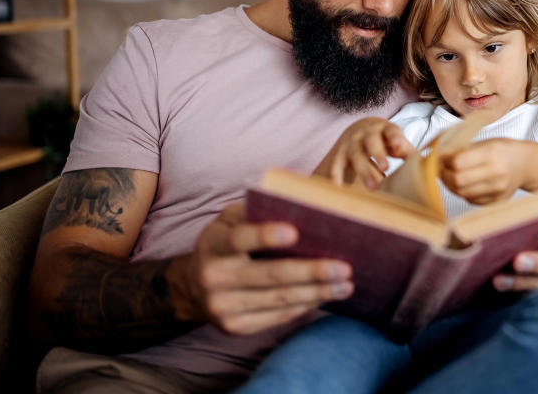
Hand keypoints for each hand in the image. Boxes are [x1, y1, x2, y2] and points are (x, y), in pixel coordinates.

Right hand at [168, 203, 353, 334]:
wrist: (192, 287)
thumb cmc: (224, 244)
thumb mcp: (229, 221)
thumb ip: (256, 213)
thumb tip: (301, 209)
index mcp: (214, 245)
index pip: (240, 239)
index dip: (265, 236)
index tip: (295, 232)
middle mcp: (215, 278)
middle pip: (270, 275)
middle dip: (311, 271)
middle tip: (344, 267)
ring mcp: (223, 307)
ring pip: (279, 299)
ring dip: (317, 292)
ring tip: (345, 285)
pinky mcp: (235, 327)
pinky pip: (277, 317)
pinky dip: (305, 306)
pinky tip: (325, 296)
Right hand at [314, 118, 414, 188]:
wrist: (357, 131)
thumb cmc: (384, 140)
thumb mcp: (395, 142)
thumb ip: (408, 151)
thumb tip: (430, 164)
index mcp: (384, 128)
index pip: (391, 130)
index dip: (395, 138)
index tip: (399, 147)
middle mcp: (365, 133)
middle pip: (371, 142)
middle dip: (378, 154)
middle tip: (386, 168)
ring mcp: (350, 142)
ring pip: (356, 155)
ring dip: (364, 171)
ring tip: (372, 188)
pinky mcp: (338, 154)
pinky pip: (336, 165)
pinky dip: (336, 176)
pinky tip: (339, 188)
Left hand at [440, 138, 529, 204]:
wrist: (526, 164)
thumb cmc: (503, 150)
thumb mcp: (485, 143)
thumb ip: (463, 151)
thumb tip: (439, 159)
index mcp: (491, 153)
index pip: (458, 163)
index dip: (445, 161)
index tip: (442, 159)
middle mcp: (496, 173)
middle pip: (458, 181)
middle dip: (445, 176)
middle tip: (442, 170)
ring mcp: (498, 189)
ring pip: (462, 193)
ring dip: (451, 185)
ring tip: (451, 177)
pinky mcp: (497, 201)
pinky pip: (471, 200)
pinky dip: (463, 193)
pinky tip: (465, 184)